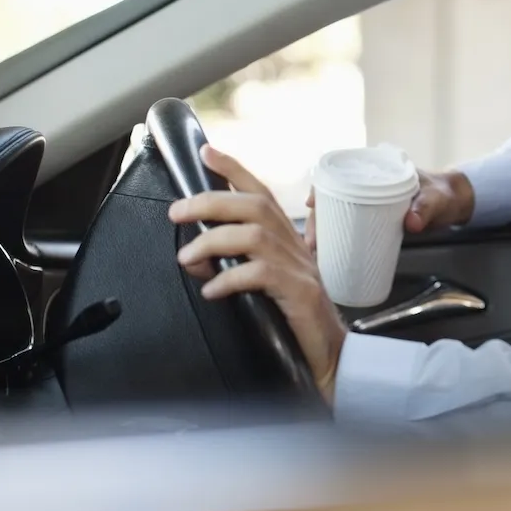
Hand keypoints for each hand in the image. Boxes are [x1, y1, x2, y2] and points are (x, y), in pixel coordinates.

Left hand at [168, 145, 346, 405]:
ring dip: (213, 241)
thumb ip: (246, 262)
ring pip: (254, 235)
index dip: (234, 169)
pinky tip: (211, 290)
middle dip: (211, 201)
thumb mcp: (272, 283)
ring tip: (186, 258)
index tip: (206, 152)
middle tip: (176, 212)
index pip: (261, 192)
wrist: (333, 358)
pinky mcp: (300, 294)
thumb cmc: (298, 321)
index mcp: (288, 240)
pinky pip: (261, 275)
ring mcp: (300, 268)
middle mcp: (296, 246)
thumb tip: (200, 254)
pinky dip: (229, 278)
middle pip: (255, 205)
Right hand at [303, 168, 475, 252]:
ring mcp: (368, 205)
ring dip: (324, 233)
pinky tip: (327, 256)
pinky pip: (351, 229)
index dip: (321, 186)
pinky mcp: (373, 222)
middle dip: (317, 220)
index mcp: (377, 171)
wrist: (453, 204)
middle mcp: (366, 186)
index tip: (312, 203)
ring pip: (338, 216)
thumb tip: (411, 223)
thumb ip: (425, 208)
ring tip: (315, 254)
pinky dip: (338, 241)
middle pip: (332, 199)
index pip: (339, 173)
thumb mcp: (436, 198)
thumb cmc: (442, 193)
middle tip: (312, 242)